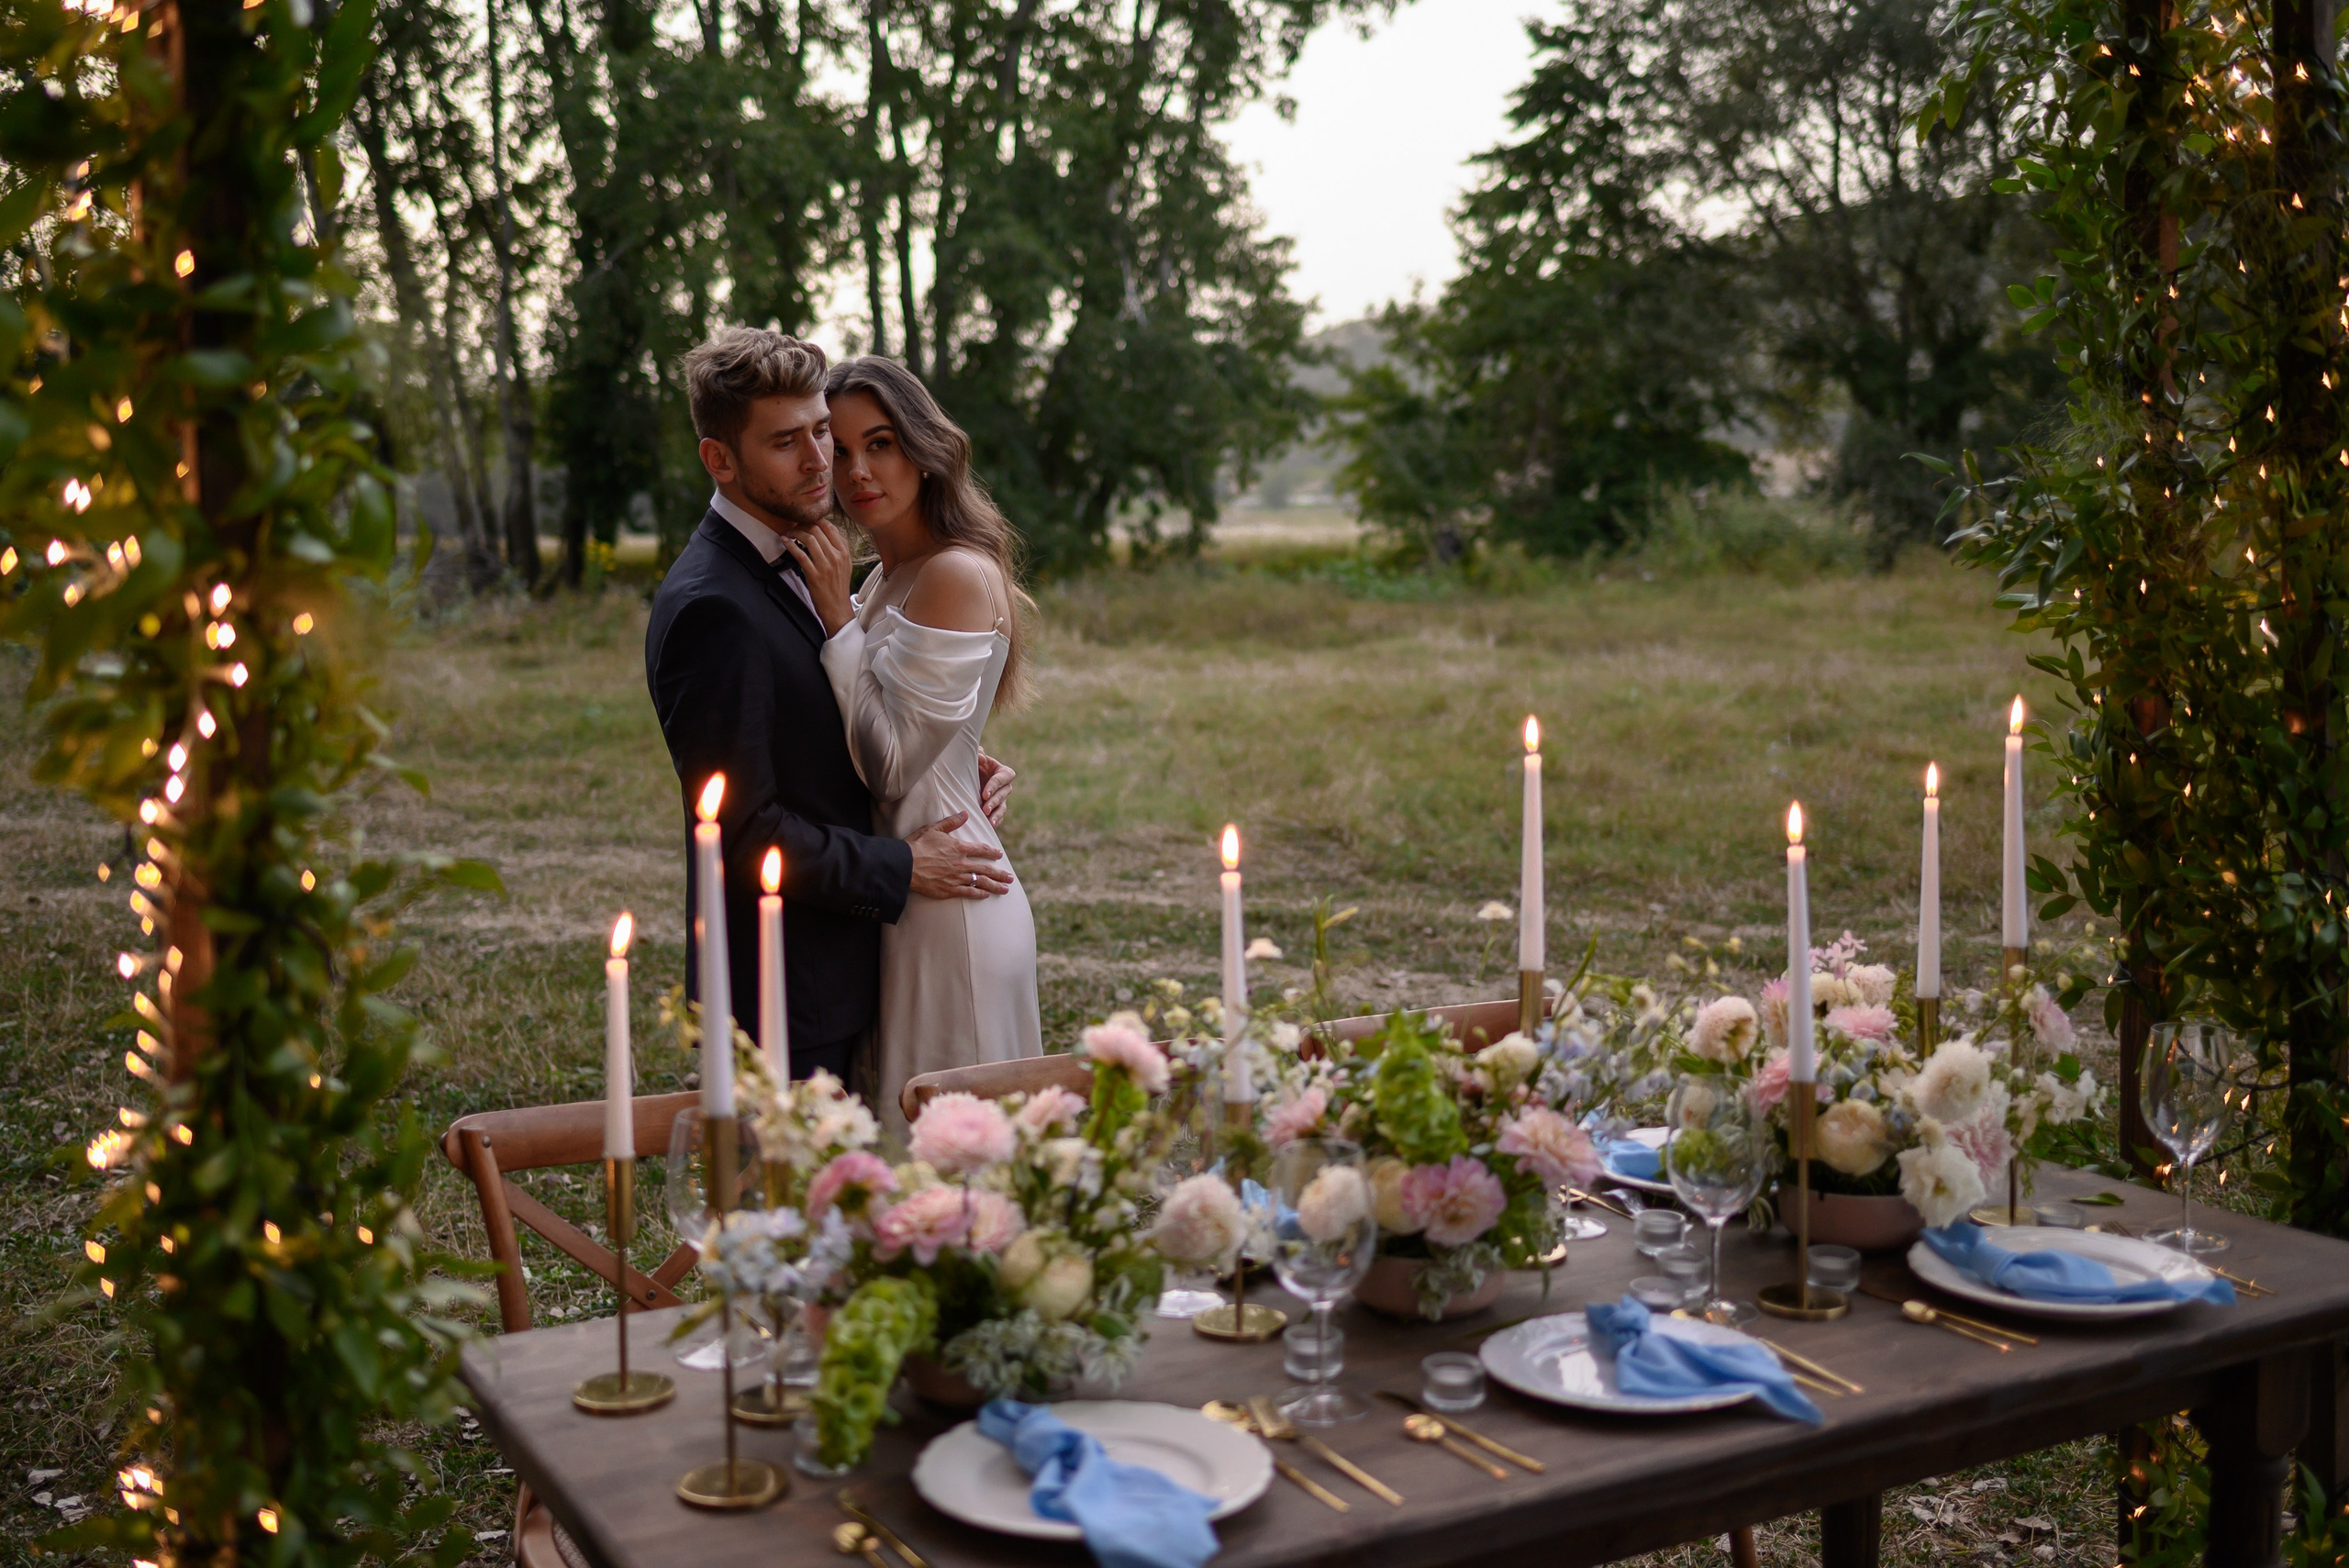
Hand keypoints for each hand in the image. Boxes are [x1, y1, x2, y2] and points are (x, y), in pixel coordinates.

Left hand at [781, 519, 854, 635]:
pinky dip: (790, 545)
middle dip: (802, 524)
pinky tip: (785, 541)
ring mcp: (825, 565)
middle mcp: (836, 556)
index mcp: (844, 552)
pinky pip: (800, 554)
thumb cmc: (838, 586)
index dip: (815, 520)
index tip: (806, 521)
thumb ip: (839, 547)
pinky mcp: (814, 574)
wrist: (837, 608)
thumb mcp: (846, 564)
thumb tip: (827, 531)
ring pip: (808, 539)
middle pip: (817, 530)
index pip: (830, 527)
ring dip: (795, 533)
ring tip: (789, 534)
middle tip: (794, 526)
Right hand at [906, 811, 1012, 900]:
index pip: (981, 850)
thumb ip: (951, 822)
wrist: (904, 865)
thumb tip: (965, 814)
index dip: (992, 852)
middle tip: (1010, 878)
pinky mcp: (948, 890)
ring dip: (994, 886)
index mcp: (959, 848)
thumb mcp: (934, 829)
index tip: (999, 855)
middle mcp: (961, 863)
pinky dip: (978, 894)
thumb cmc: (916, 845)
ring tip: (1005, 889)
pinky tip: (986, 895)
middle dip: (1000, 874)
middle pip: (986, 869)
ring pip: (980, 883)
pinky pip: (968, 892)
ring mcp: (956, 878)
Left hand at [977, 752, 1017, 826]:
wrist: (968, 777)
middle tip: (985, 809)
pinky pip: (998, 817)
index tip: (984, 794)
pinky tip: (988, 827)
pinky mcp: (996, 809)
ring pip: (1002, 808)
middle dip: (994, 802)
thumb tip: (982, 758)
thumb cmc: (974, 764)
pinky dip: (995, 822)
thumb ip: (979, 754)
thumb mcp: (975, 757)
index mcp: (1003, 772)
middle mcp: (1005, 786)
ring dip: (996, 815)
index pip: (1003, 778)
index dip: (995, 786)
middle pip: (1003, 794)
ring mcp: (1001, 799)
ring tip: (989, 822)